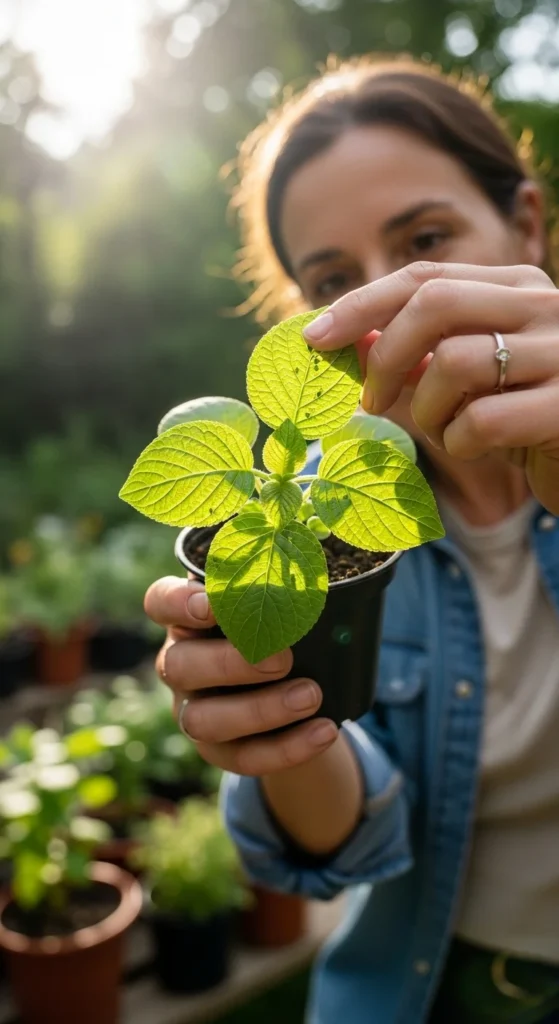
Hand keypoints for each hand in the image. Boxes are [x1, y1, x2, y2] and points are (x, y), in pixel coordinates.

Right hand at [144, 577, 337, 775]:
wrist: (294, 694)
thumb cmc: (282, 631)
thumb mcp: (280, 604)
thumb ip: (284, 586)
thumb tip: (320, 565)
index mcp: (188, 619)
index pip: (160, 602)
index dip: (176, 603)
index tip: (209, 603)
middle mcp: (180, 665)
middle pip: (178, 666)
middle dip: (229, 663)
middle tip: (283, 657)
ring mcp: (193, 711)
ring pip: (204, 721)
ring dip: (260, 710)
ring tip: (312, 695)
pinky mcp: (219, 752)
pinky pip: (244, 757)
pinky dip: (287, 747)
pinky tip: (325, 730)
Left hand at [303, 261, 558, 514]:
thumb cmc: (524, 419)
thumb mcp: (471, 381)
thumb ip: (419, 355)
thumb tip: (345, 339)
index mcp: (517, 287)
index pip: (425, 278)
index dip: (361, 304)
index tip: (314, 337)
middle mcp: (543, 306)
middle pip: (433, 304)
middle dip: (384, 355)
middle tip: (370, 399)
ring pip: (452, 364)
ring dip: (428, 411)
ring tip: (447, 431)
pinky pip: (481, 420)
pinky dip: (460, 443)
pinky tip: (476, 450)